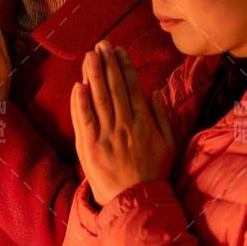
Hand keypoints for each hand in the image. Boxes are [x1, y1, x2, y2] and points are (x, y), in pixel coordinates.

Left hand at [70, 41, 174, 205]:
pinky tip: (78, 85)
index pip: (132, 88)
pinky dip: (80, 103)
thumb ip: (162, 117)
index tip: (119, 51)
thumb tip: (155, 92)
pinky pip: (84, 120)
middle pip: (114, 88)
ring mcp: (106, 136)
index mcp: (144, 123)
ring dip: (94, 75)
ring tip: (90, 56)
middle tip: (102, 45)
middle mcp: (125, 125)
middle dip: (108, 64)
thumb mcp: (169, 143)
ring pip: (99, 99)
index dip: (124, 67)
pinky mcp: (90, 147)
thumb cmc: (154, 172)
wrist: (136, 201)